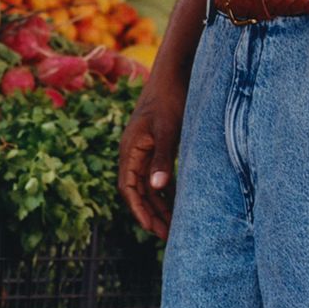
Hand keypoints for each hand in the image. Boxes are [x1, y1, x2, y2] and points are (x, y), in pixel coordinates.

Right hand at [118, 65, 186, 239]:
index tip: (152, 230)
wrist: (174, 71)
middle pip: (138, 191)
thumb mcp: (168, 130)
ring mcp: (144, 147)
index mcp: (130, 149)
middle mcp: (133, 151)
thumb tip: (156, 187)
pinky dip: (167, 188)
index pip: (128, 189)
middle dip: (152, 213)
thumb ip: (162, 158)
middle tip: (168, 236)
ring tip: (174, 224)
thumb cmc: (171, 98)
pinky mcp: (156, 143)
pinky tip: (180, 200)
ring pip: (149, 184)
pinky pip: (158, 173)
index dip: (139, 211)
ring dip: (160, 204)